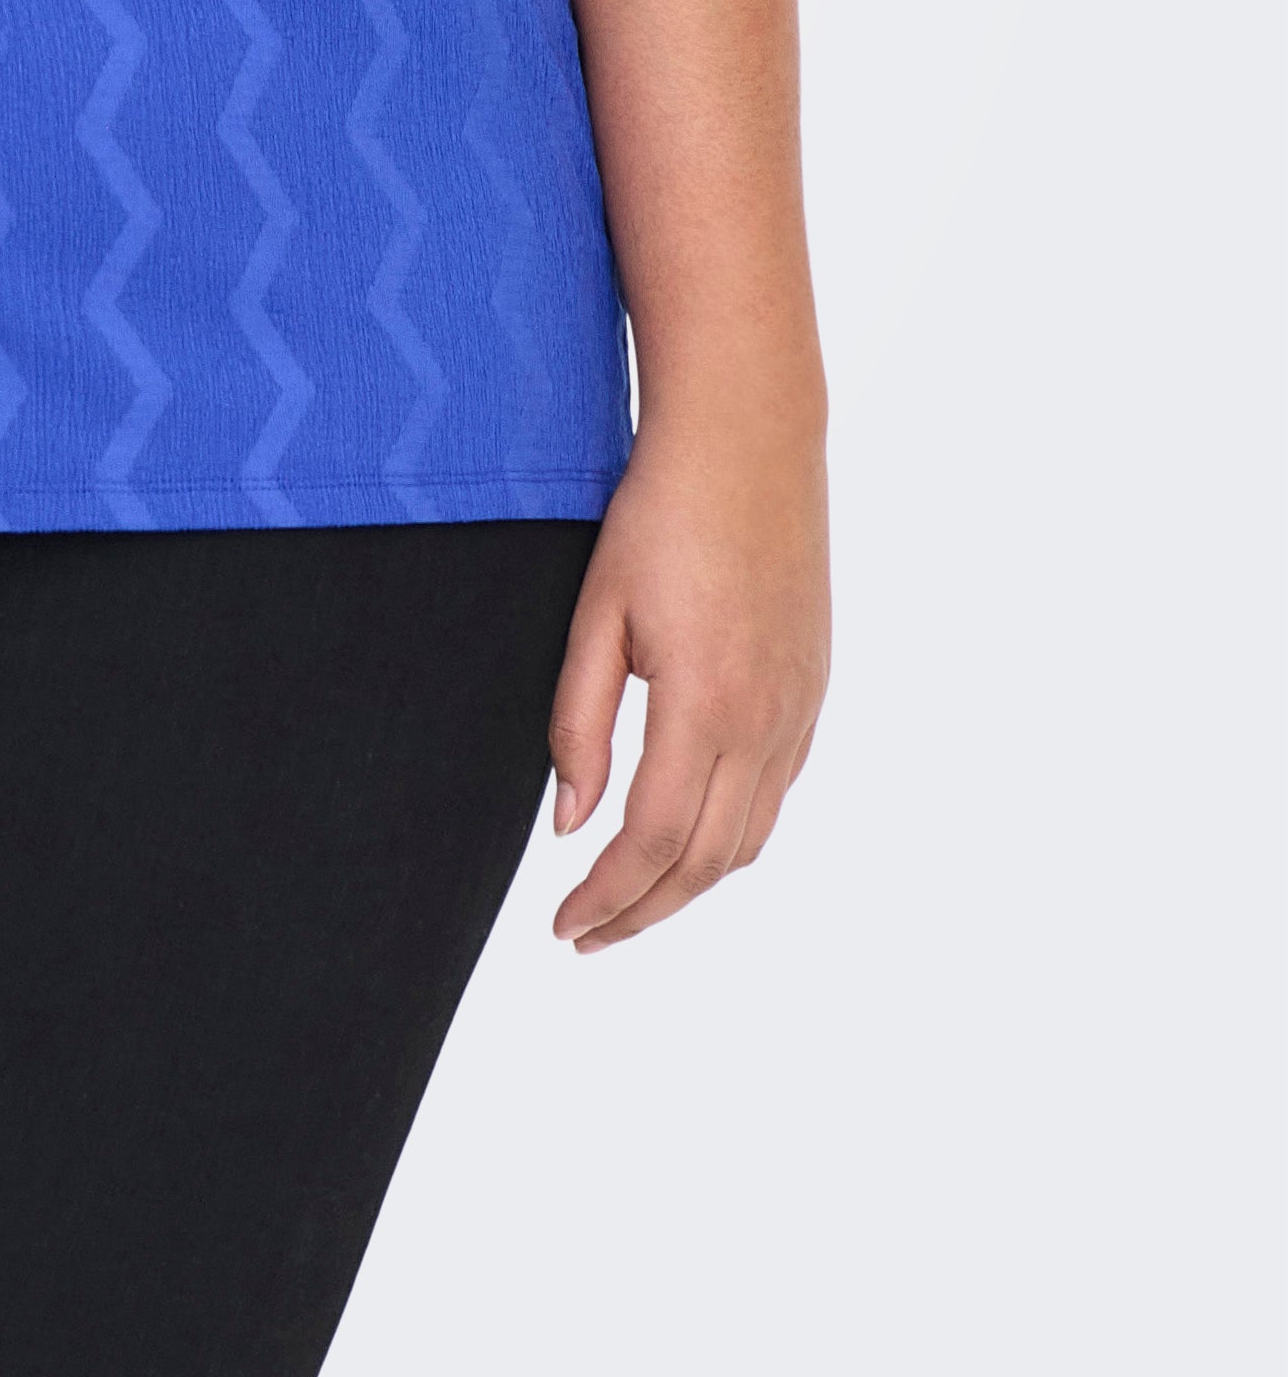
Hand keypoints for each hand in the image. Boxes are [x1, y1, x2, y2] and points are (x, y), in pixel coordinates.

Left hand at [547, 405, 828, 949]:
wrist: (749, 440)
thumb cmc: (659, 515)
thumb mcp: (597, 615)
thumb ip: (580, 725)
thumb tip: (569, 824)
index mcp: (706, 707)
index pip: (654, 843)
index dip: (606, 897)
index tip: (562, 926)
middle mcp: (766, 722)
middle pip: (706, 862)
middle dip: (643, 911)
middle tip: (585, 936)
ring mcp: (800, 709)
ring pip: (749, 839)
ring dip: (689, 885)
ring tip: (629, 900)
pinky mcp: (813, 690)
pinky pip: (775, 795)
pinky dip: (730, 837)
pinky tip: (689, 837)